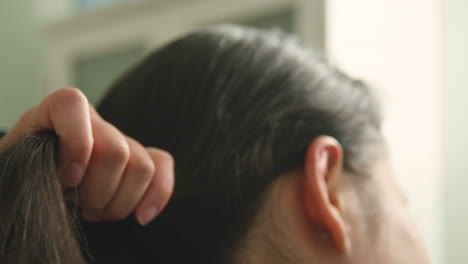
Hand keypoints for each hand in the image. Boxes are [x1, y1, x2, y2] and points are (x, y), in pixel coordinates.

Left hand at [0, 88, 173, 224]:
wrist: (43, 186)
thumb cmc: (27, 176)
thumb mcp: (18, 167)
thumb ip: (32, 166)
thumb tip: (69, 178)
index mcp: (56, 112)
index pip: (73, 105)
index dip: (76, 145)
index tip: (67, 180)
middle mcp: (94, 122)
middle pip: (116, 151)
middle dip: (97, 191)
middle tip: (77, 203)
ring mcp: (122, 140)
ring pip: (141, 168)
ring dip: (117, 202)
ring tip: (94, 208)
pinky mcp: (141, 159)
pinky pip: (162, 167)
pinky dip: (157, 194)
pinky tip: (141, 216)